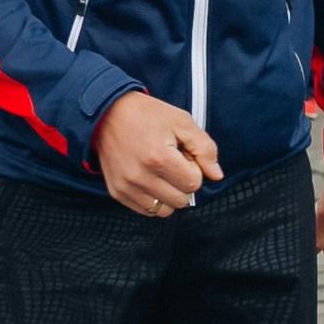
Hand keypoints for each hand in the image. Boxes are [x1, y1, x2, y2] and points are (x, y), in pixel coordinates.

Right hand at [94, 91, 220, 218]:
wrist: (107, 112)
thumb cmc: (147, 115)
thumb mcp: (181, 122)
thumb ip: (205, 148)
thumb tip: (216, 175)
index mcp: (158, 158)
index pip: (194, 183)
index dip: (194, 168)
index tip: (182, 153)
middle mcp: (140, 177)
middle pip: (181, 200)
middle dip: (183, 181)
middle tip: (172, 161)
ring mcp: (126, 187)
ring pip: (164, 210)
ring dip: (169, 194)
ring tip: (160, 171)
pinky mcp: (117, 192)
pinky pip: (146, 211)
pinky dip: (153, 198)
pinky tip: (149, 178)